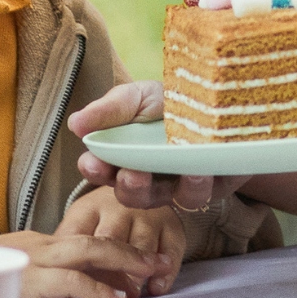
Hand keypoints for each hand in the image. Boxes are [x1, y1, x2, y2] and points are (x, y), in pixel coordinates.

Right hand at [0, 226, 156, 297]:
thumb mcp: (22, 284)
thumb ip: (50, 285)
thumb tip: (75, 297)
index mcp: (39, 244)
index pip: (86, 241)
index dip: (118, 249)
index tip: (145, 258)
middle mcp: (41, 245)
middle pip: (95, 239)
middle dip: (131, 249)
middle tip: (160, 260)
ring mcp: (36, 259)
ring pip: (89, 250)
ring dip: (125, 261)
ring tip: (150, 273)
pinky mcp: (31, 279)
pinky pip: (73, 280)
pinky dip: (100, 289)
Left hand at [61, 182, 187, 296]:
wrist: (142, 189)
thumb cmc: (105, 218)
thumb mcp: (81, 225)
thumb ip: (69, 251)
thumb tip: (58, 286)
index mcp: (90, 209)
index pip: (80, 236)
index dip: (78, 263)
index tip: (77, 285)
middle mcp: (119, 209)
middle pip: (111, 239)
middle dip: (108, 270)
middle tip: (105, 294)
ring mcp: (147, 216)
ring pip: (141, 245)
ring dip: (135, 272)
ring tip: (130, 293)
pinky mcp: (172, 227)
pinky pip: (171, 250)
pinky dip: (165, 271)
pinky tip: (156, 287)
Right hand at [68, 78, 242, 215]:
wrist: (221, 98)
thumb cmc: (171, 99)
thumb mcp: (139, 96)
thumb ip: (111, 109)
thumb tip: (76, 123)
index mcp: (123, 152)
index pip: (100, 169)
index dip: (94, 170)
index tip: (94, 163)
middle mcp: (146, 174)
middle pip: (129, 193)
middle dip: (128, 186)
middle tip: (131, 174)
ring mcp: (175, 185)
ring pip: (161, 201)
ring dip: (160, 189)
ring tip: (166, 169)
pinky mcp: (207, 188)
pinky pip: (197, 195)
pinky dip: (195, 184)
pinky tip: (197, 170)